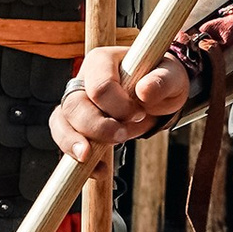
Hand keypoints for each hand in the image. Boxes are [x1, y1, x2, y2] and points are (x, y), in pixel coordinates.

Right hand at [52, 42, 184, 160]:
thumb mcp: (171, 77)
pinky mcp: (75, 123)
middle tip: (123, 137)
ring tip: (90, 160)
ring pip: (61, 123)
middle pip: (74, 106)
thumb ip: (161, 81)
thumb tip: (144, 91)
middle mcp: (82, 79)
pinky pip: (66, 140)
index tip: (139, 115)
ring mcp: (76, 102)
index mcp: (103, 60)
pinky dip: (78, 159)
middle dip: (96, 128)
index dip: (118, 107)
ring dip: (75, 144)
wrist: (157, 93)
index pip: (99, 86)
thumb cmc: (161, 79)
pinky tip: (98, 171)